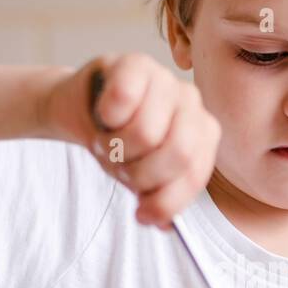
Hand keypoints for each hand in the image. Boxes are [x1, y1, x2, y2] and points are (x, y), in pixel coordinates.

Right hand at [45, 53, 220, 226]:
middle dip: (139, 174)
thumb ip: (159, 199)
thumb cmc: (119, 142)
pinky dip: (105, 117)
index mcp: (204, 134)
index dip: (166, 201)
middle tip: (120, 169)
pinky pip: (123, 100)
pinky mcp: (136, 64)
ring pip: (145, 133)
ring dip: (114, 148)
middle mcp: (192, 104)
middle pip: (178, 154)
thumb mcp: (141, 177)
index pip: (195, 176)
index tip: (142, 215)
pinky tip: (103, 114)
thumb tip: (164, 223)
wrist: (84, 109)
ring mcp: (166, 80)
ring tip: (107, 142)